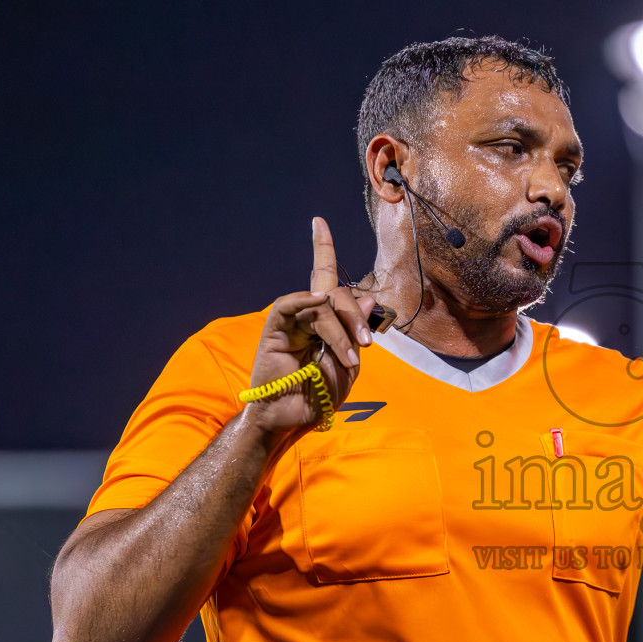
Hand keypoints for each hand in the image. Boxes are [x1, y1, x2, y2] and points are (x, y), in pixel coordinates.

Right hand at [245, 218, 382, 436]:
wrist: (290, 419)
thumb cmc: (318, 395)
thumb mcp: (348, 367)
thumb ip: (357, 334)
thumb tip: (369, 301)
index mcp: (323, 322)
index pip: (325, 280)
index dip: (322, 249)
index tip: (318, 222)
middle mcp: (305, 316)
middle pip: (336, 294)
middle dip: (354, 317)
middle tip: (365, 345)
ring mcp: (289, 321)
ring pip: (320, 303)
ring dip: (338, 328)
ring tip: (348, 356)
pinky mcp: (273, 329)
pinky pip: (290, 305)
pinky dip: (306, 301)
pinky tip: (319, 302)